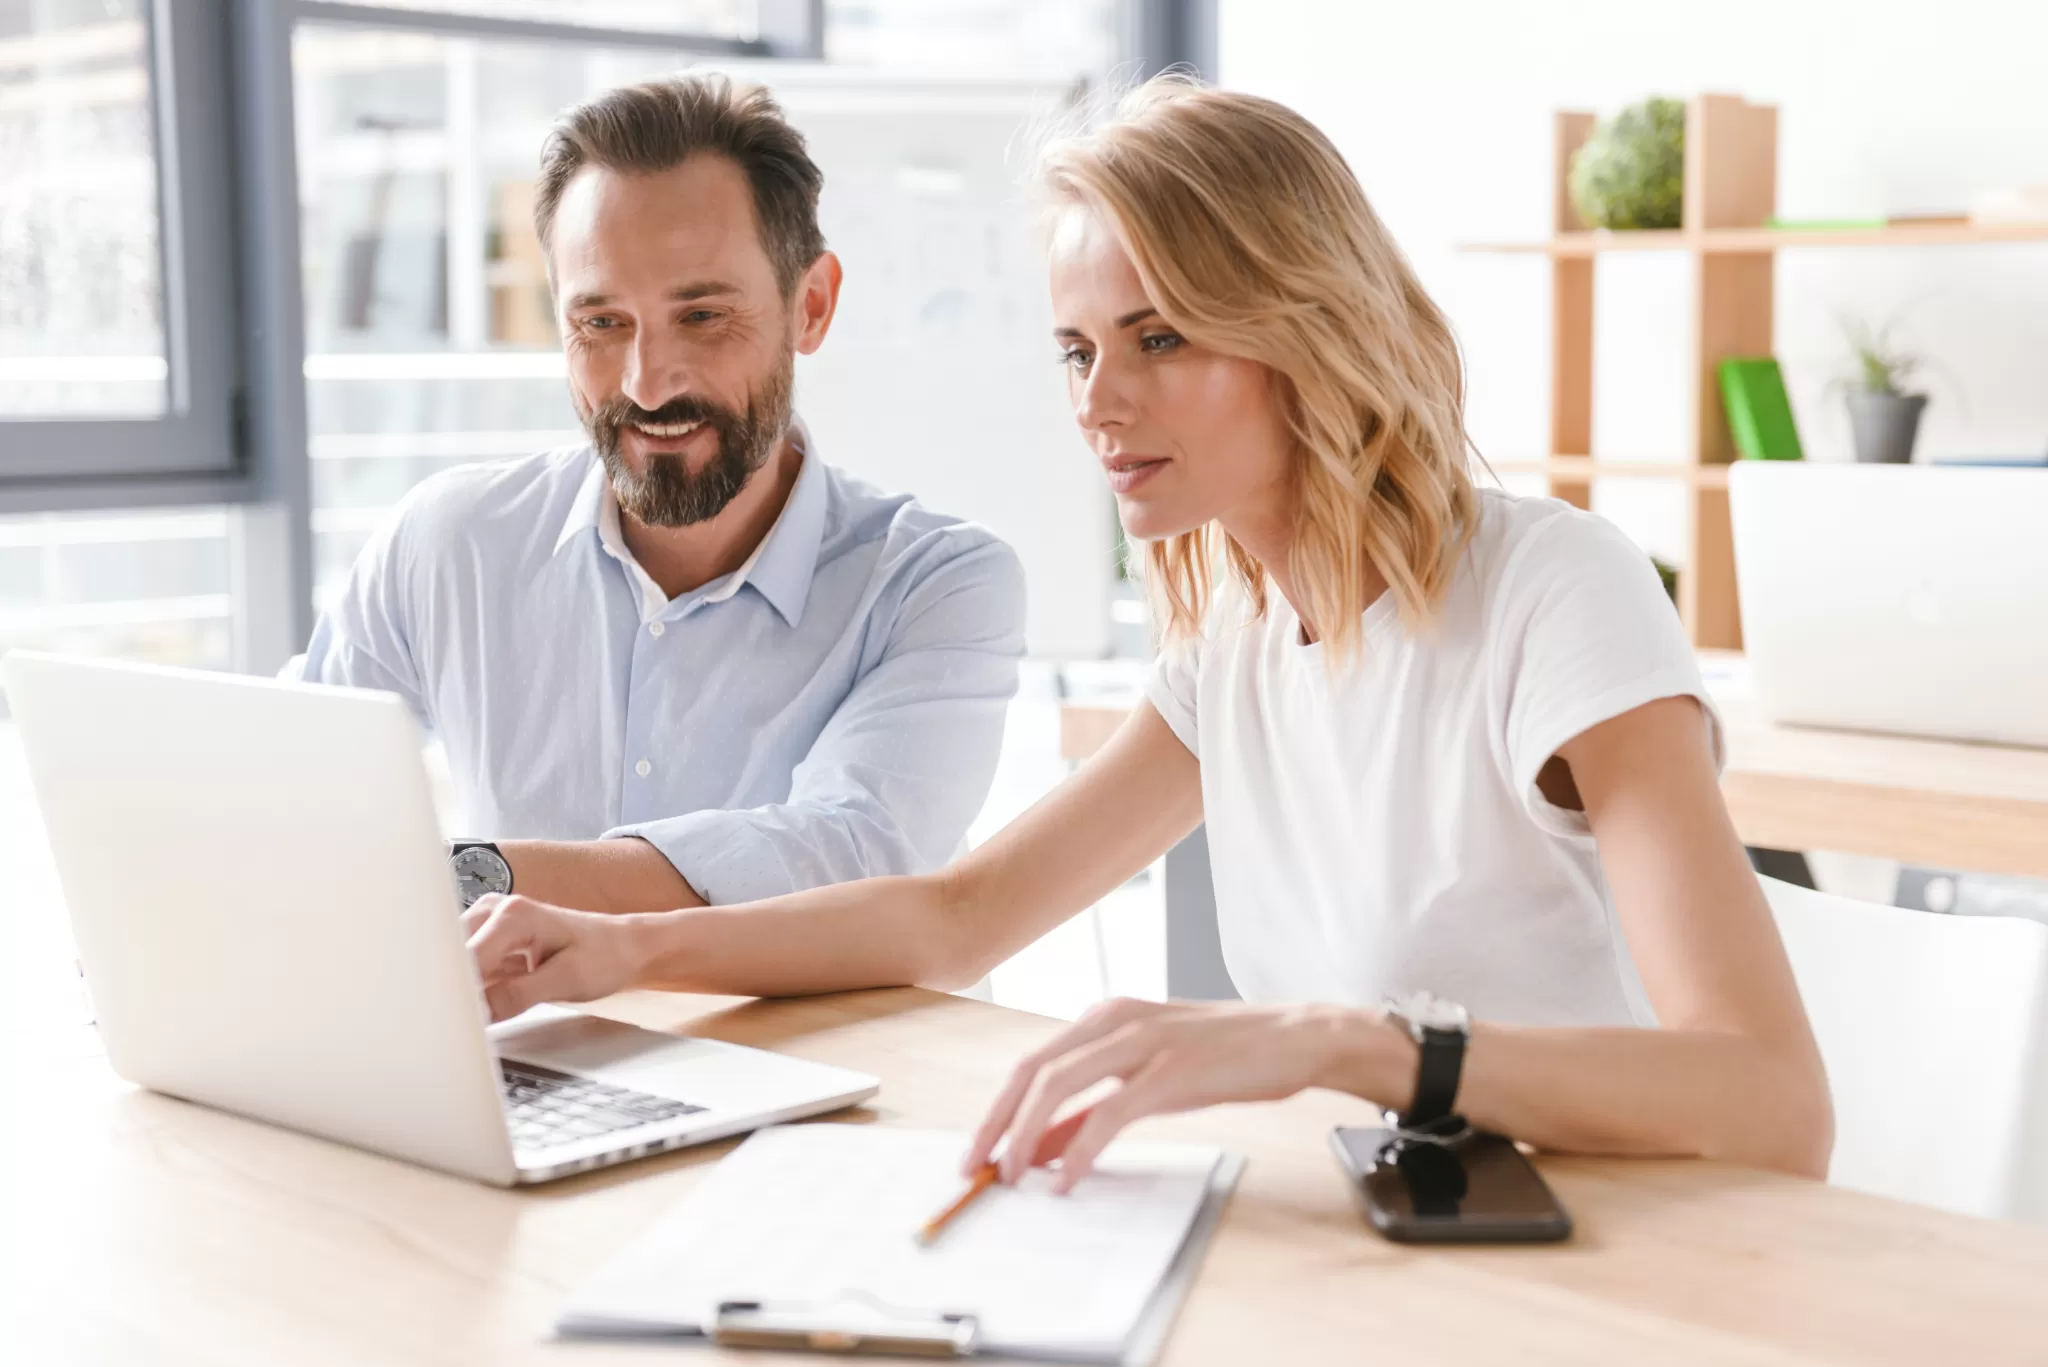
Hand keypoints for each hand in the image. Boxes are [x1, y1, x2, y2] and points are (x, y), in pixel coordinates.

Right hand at [462, 893, 646, 1021]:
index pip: (465, 959)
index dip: (454, 993)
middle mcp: (494, 912)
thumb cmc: (604, 955)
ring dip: (453, 990)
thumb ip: (518, 996)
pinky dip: (466, 989)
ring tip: (455, 1018)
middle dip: (445, 990)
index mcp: (513, 916)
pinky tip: (470, 1009)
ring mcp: (489, 924)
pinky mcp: (490, 941)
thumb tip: (476, 1013)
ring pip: (452, 962)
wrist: (623, 945)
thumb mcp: (566, 980)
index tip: (448, 1021)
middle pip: (448, 955)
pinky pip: (465, 967)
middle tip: (446, 1024)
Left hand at [964, 997, 1370, 1192]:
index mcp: (1105, 1016)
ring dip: (1026, 1134)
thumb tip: (1043, 1146)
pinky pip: (1109, 1114)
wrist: (1293, 1038)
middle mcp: (1115, 1019)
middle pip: (1031, 1071)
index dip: (997, 1109)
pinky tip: (1068, 1179)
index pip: (1031, 1062)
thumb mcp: (1148, 1076)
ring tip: (1011, 1175)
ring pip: (1059, 1085)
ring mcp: (1142, 1042)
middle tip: (976, 1168)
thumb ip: (1093, 1107)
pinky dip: (1080, 1150)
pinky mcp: (1171, 1071)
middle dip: (996, 1122)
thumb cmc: (1222, 1057)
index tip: (977, 1150)